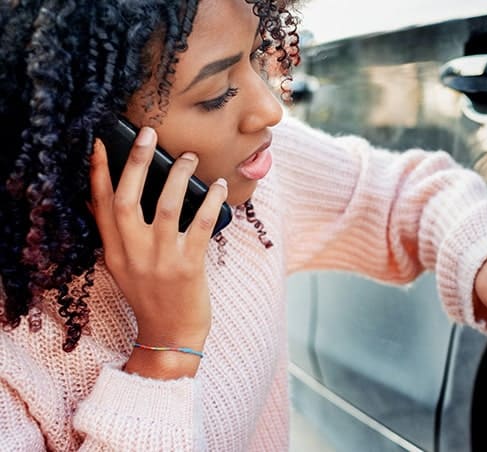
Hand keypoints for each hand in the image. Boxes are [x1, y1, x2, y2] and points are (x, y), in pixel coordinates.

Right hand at [89, 127, 227, 376]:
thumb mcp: (124, 267)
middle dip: (136, 162)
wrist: (171, 337)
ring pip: (167, 207)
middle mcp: (132, 254)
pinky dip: (211, 202)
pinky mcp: (189, 267)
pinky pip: (202, 226)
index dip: (99, 172)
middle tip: (149, 133)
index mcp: (114, 252)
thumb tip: (111, 198)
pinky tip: (219, 187)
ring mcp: (161, 261)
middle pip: (127, 199)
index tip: (101, 142)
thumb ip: (119, 235)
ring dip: (179, 176)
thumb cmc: (151, 297)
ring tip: (190, 156)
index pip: (101, 205)